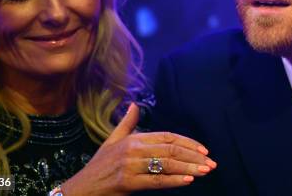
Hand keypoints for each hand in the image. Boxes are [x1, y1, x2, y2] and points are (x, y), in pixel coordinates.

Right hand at [60, 103, 216, 194]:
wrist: (81, 189)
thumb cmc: (99, 166)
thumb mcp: (111, 141)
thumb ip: (126, 123)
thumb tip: (133, 105)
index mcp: (133, 138)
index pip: (167, 137)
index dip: (188, 142)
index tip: (204, 150)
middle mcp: (133, 149)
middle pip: (171, 150)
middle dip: (194, 157)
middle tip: (211, 163)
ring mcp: (130, 166)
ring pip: (167, 165)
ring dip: (189, 168)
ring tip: (205, 171)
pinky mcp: (128, 182)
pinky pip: (156, 181)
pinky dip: (174, 180)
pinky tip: (188, 180)